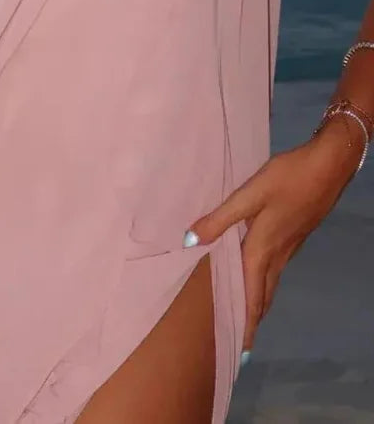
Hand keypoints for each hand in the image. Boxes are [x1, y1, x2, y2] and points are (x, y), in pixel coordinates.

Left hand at [182, 123, 360, 357]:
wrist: (328, 167)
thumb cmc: (288, 178)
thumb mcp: (250, 193)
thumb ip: (220, 218)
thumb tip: (189, 240)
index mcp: (262, 248)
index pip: (250, 295)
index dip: (244, 322)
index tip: (240, 351)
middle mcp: (277, 254)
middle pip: (263, 296)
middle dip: (252, 320)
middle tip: (242, 344)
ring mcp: (289, 247)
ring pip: (271, 284)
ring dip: (259, 304)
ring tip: (247, 318)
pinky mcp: (294, 236)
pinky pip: (276, 270)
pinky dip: (264, 284)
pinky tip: (258, 276)